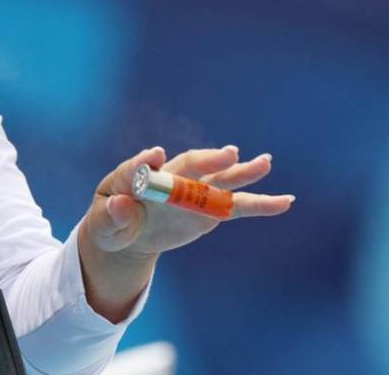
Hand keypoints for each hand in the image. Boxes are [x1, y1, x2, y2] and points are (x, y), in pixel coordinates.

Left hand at [88, 145, 292, 254]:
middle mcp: (168, 177)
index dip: (146, 160)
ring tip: (265, 162)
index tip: (155, 154)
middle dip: (207, 160)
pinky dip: (260, 204)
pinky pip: (236, 206)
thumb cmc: (111, 225)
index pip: (139, 165)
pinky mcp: (208, 209)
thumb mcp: (103, 225)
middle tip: (229, 153)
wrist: (130, 235)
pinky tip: (285, 201)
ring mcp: (191, 191)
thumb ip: (111, 216)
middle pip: (187, 165)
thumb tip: (123, 205)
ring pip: (218, 180)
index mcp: (133, 176)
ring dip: (241, 171)